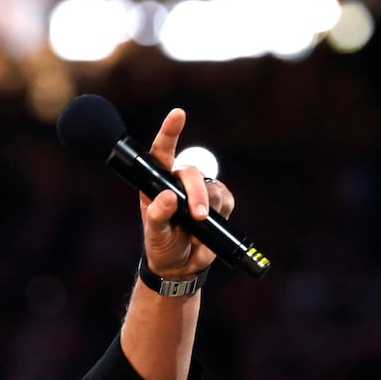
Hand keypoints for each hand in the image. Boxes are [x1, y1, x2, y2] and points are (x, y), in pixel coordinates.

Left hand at [140, 108, 236, 277]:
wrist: (180, 265)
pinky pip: (226, 199)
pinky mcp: (219, 201)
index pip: (162, 153)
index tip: (178, 114)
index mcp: (157, 184)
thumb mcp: (154, 234)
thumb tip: (167, 198)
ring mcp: (200, 190)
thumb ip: (157, 216)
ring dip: (209, 207)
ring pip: (212, 187)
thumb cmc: (161, 245)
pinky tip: (209, 225)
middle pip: (192, 173)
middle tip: (197, 216)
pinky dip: (221, 212)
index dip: (170, 131)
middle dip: (197, 193)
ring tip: (197, 227)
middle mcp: (178, 182)